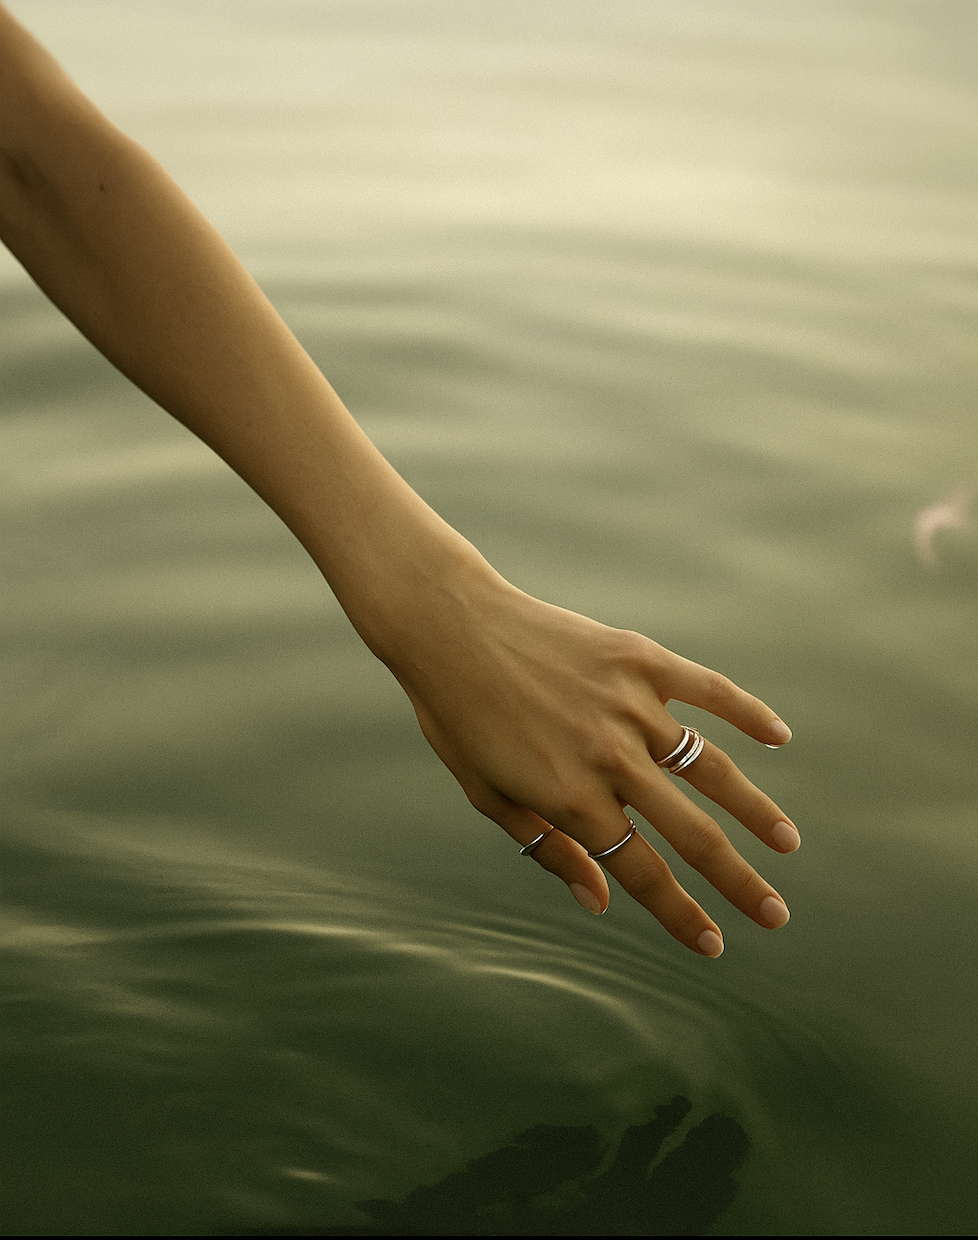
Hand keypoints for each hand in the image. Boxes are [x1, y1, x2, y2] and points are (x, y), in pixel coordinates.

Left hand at [392, 568, 797, 956]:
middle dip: (737, 882)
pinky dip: (747, 712)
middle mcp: (608, 755)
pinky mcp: (638, 658)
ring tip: (788, 842)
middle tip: (776, 915)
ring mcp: (629, 703)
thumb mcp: (486, 793)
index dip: (679, 914)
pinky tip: (780, 737)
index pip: (640, 871)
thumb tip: (598, 901)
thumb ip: (546, 847)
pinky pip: (707, 689)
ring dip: (755, 810)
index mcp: (568, 796)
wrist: (450, 625)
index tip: (713, 946)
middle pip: (691, 833)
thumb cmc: (458, 715)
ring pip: (710, 767)